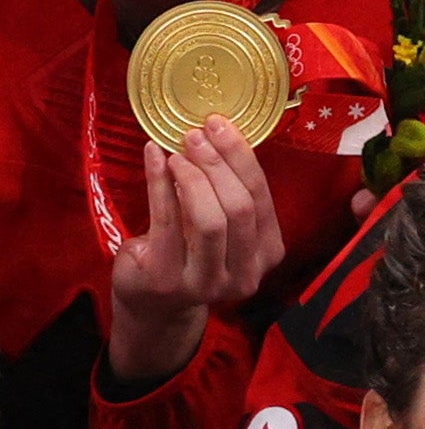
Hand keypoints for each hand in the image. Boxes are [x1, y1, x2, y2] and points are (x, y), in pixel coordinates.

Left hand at [100, 118, 286, 387]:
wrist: (156, 305)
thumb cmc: (189, 254)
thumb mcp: (222, 229)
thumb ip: (229, 196)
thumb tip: (218, 136)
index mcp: (268, 254)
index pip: (262, 199)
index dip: (242, 158)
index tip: (220, 124)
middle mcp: (246, 273)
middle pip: (240, 208)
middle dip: (217, 164)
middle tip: (194, 134)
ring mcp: (207, 281)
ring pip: (209, 220)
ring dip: (191, 176)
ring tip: (175, 150)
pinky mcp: (168, 278)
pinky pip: (166, 222)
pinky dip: (159, 183)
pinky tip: (153, 157)